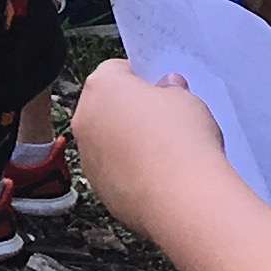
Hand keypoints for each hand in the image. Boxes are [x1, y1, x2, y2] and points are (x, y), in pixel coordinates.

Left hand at [69, 59, 229, 227]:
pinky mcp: (97, 188)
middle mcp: (85, 119)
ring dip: (128, 143)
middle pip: (107, 107)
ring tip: (165, 153)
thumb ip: (171, 90)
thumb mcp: (186, 100)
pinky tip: (159, 178)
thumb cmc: (182, 141)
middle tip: (165, 121)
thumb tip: (167, 88)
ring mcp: (87, 156)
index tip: (160, 90)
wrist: (181, 199)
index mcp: (101, 86)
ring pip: (107, 142)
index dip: (141, 78)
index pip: (116, 70)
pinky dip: (130, 172)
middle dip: (131, 111)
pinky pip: (113, 171)